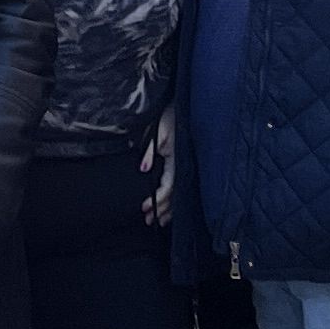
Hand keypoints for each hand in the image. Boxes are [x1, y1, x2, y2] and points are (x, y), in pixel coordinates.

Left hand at [139, 104, 176, 227]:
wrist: (185, 107)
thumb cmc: (170, 116)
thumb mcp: (158, 131)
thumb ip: (149, 151)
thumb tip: (143, 169)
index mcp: (178, 161)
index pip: (168, 188)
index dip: (157, 200)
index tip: (144, 208)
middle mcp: (184, 167)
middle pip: (175, 197)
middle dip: (162, 210)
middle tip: (149, 221)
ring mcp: (186, 167)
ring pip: (180, 195)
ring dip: (170, 209)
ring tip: (160, 220)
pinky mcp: (185, 164)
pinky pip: (182, 187)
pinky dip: (176, 200)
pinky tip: (171, 206)